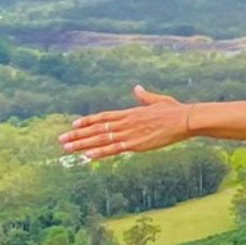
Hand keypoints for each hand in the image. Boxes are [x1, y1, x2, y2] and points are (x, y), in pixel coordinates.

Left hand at [58, 86, 189, 161]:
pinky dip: (100, 152)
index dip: (87, 121)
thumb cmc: (174, 110)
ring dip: (83, 144)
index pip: (103, 117)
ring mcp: (129, 134)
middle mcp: (125, 123)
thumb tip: (137, 88)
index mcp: (130, 113)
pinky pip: (114, 149)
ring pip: (100, 139)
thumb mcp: (158, 101)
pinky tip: (88, 156)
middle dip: (77, 135)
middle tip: (61, 140)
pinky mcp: (135, 144)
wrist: (185, 119)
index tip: (73, 125)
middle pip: (96, 129)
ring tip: (67, 149)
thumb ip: (144, 96)